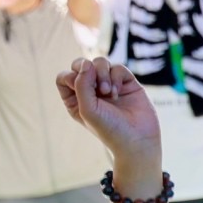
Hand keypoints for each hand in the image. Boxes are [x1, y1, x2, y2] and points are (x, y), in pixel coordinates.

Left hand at [57, 58, 160, 188]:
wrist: (138, 139)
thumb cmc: (110, 130)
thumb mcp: (88, 109)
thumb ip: (82, 84)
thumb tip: (87, 63)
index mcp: (76, 100)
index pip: (64, 77)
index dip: (70, 77)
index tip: (80, 90)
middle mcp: (92, 91)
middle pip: (81, 65)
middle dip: (88, 71)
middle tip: (98, 88)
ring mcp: (109, 85)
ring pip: (100, 63)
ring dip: (103, 74)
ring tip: (109, 92)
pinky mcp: (126, 83)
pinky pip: (118, 68)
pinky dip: (117, 77)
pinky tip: (118, 92)